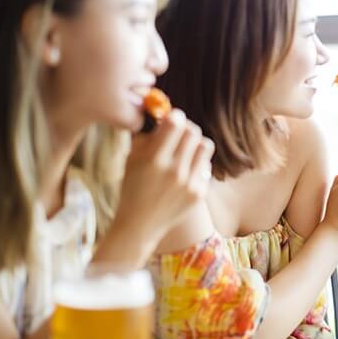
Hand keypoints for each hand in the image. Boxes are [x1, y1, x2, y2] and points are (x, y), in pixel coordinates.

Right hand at [113, 109, 214, 247]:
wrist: (140, 225)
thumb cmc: (132, 186)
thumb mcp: (131, 159)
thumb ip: (146, 135)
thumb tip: (160, 113)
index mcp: (153, 160)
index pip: (175, 123)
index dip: (175, 116)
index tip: (171, 119)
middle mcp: (174, 171)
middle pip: (193, 132)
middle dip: (186, 128)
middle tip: (178, 133)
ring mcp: (189, 184)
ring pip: (205, 145)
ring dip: (195, 143)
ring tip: (185, 150)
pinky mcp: (199, 193)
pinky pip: (205, 166)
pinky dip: (196, 164)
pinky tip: (185, 171)